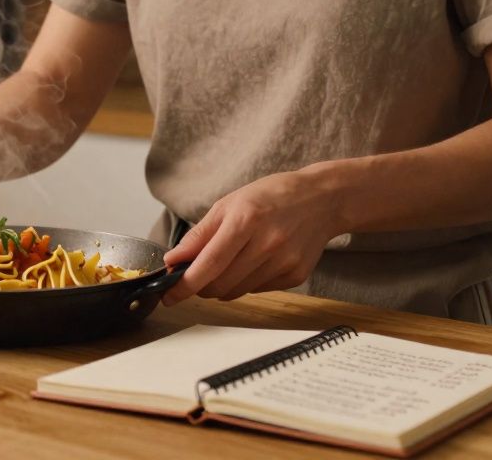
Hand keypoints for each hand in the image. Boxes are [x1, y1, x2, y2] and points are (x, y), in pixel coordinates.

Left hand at [161, 168, 345, 304]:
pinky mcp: (296, 276)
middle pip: (220, 284)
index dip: (184, 284)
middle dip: (199, 286)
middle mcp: (267, 244)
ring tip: (228, 262)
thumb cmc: (271, 197)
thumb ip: (200, 235)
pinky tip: (253, 261)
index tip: (168, 294)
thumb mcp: (229, 204)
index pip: (208, 264)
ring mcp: (284, 263)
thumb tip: (174, 260)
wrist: (322, 200)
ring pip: (236, 292)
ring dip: (221, 285)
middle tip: (194, 276)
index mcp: (246, 220)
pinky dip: (245, 283)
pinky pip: (257, 291)